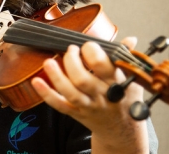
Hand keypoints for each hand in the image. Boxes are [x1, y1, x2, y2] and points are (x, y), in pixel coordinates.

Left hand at [31, 37, 148, 153]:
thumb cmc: (125, 98)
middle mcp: (101, 95)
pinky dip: (46, 94)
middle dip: (72, 62)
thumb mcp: (131, 78)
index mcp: (116, 82)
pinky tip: (36, 81)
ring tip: (48, 61)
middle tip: (70, 50)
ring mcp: (88, 105)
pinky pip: (59, 105)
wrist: (122, 130)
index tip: (87, 45)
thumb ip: (127, 57)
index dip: (91, 52)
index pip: (103, 66)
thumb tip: (130, 39)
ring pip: (70, 93)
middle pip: (82, 79)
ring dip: (56, 76)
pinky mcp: (76, 113)